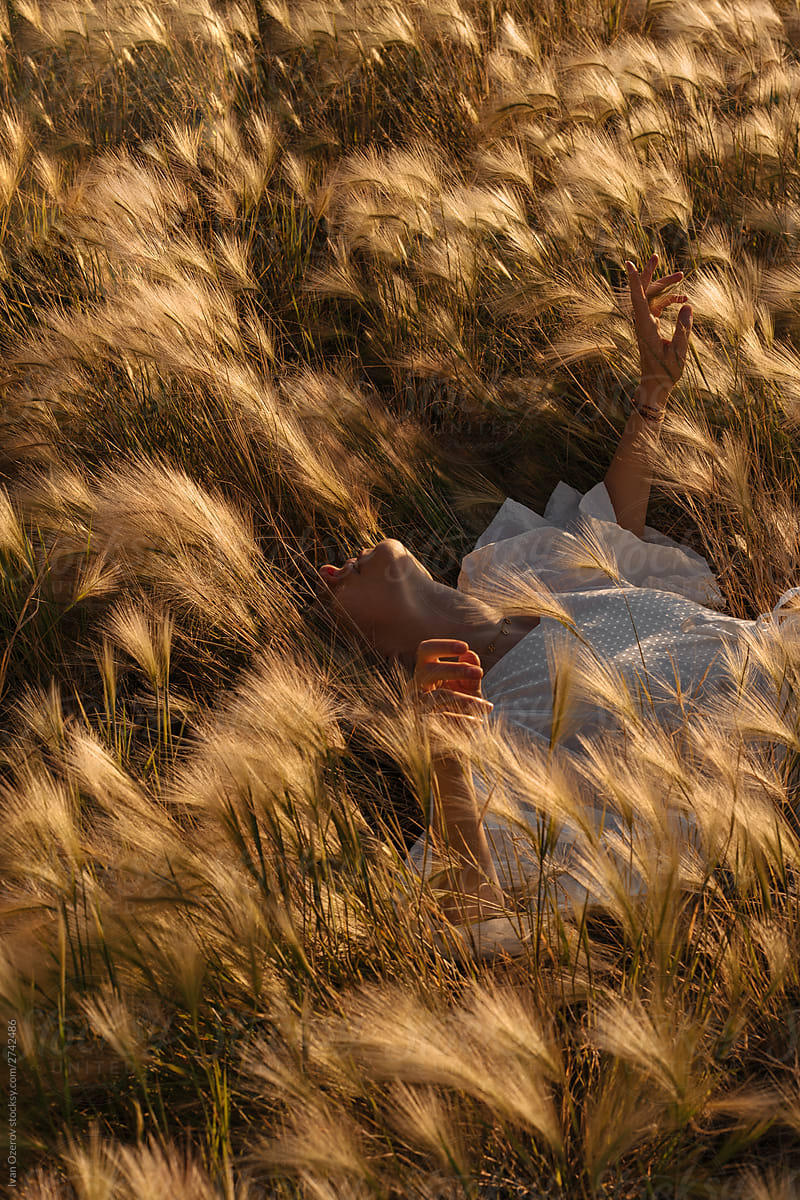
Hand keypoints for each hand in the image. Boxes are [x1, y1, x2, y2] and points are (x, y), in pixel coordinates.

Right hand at [413, 639, 492, 747]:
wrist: (452, 751)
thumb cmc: (461, 716)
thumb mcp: (469, 693)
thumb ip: (470, 674)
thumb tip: (470, 653)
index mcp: (424, 675)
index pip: (425, 650)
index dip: (443, 645)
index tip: (464, 647)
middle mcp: (414, 689)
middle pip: (428, 670)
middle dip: (455, 669)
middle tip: (479, 673)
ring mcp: (413, 708)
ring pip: (439, 695)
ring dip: (466, 699)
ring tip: (487, 707)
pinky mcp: (418, 727)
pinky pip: (442, 718)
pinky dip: (463, 720)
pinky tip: (477, 723)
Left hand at [625, 254, 692, 398]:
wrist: (656, 385)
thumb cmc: (666, 372)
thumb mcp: (679, 352)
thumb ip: (684, 329)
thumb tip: (688, 306)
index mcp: (646, 327)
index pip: (638, 298)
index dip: (634, 280)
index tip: (628, 263)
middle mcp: (643, 323)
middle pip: (643, 293)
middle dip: (649, 274)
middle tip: (655, 256)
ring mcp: (646, 324)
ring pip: (651, 298)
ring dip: (665, 287)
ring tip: (682, 276)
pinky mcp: (651, 327)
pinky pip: (657, 307)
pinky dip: (669, 300)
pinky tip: (684, 300)